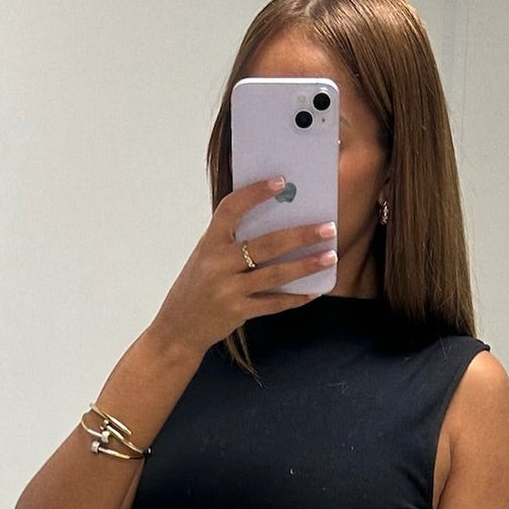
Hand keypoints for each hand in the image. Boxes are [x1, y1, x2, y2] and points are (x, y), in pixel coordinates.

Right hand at [150, 178, 338, 356]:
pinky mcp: (237, 312)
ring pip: (275, 274)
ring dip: (306, 265)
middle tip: (328, 227)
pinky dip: (295, 297)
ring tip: (331, 256)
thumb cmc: (196, 285)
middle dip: (301, 235)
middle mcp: (217, 264)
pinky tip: (315, 291)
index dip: (254, 193)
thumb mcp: (205, 256)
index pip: (231, 209)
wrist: (177, 328)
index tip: (280, 181)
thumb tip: (276, 220)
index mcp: (209, 243)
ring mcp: (228, 290)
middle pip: (266, 244)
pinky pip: (273, 303)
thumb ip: (230, 240)